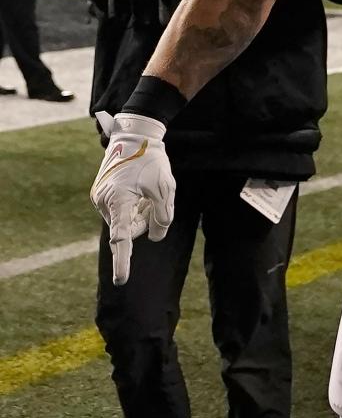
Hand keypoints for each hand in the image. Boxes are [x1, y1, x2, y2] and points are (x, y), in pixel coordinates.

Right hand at [90, 112, 175, 285]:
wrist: (134, 136)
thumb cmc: (151, 161)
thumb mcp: (165, 189)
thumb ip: (163, 217)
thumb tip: (155, 238)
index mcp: (118, 201)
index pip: (122, 238)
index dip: (123, 261)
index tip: (122, 280)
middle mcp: (104, 202)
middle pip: (129, 229)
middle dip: (145, 220)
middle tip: (154, 198)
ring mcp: (99, 199)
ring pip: (125, 221)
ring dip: (139, 212)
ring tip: (143, 189)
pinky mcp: (100, 195)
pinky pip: (119, 211)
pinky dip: (131, 206)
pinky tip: (136, 188)